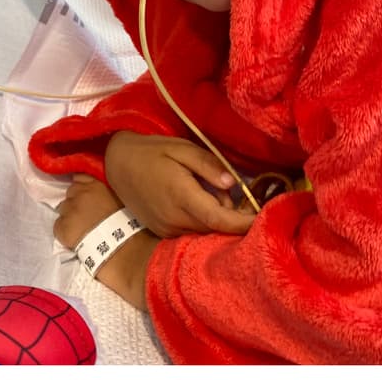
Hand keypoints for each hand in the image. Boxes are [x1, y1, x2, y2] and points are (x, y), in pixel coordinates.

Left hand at [54, 174, 158, 310]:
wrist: (127, 252)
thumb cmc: (134, 227)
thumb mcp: (128, 200)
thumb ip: (115, 190)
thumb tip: (111, 190)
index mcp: (98, 183)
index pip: (81, 176)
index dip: (84, 186)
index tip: (89, 196)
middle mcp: (82, 192)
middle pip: (71, 192)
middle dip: (77, 202)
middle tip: (88, 216)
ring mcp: (70, 209)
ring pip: (63, 209)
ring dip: (71, 217)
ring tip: (84, 230)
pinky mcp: (63, 228)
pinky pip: (58, 227)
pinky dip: (65, 233)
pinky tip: (78, 240)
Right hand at [104, 130, 253, 237]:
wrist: (117, 163)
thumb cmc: (152, 151)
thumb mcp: (182, 148)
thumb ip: (209, 166)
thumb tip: (233, 185)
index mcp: (181, 196)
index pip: (220, 219)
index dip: (244, 223)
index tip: (264, 219)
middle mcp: (174, 218)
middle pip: (215, 228)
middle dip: (232, 216)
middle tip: (234, 193)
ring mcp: (166, 228)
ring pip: (204, 231)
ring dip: (215, 218)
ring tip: (209, 191)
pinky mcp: (161, 231)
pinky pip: (190, 232)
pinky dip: (201, 221)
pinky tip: (196, 202)